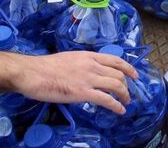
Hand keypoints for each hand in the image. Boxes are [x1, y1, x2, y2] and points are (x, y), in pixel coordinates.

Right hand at [0, 51, 139, 113]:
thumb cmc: (45, 67)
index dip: (128, 67)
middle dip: (127, 85)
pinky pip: (106, 99)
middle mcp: (92, 65)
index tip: (135, 74)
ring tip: (126, 103)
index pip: (115, 59)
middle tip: (127, 93)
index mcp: (88, 56)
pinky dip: (116, 106)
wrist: (32, 72)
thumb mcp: (69, 58)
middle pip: (119, 74)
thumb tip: (88, 72)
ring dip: (124, 95)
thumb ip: (81, 64)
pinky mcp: (83, 92)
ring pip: (116, 85)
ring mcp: (88, 78)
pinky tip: (120, 111)